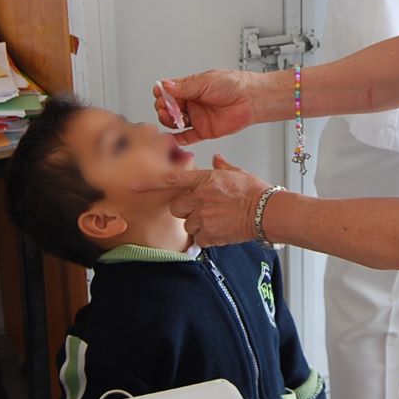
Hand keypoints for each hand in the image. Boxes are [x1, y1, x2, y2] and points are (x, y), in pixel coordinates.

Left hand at [134, 154, 269, 246]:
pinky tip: (222, 230)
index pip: (170, 179)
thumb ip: (222, 167)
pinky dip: (208, 238)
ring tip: (218, 220)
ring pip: (188, 225)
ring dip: (198, 224)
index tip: (132, 186)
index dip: (148, 183)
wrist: (266, 211)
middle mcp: (199, 198)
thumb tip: (217, 159)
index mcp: (205, 179)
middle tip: (204, 209)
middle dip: (186, 209)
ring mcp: (202, 217)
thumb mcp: (238, 173)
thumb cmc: (255, 192)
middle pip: (176, 207)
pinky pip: (199, 239)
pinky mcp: (208, 235)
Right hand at [153, 70, 258, 145]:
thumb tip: (164, 84)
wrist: (252, 99)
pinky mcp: (204, 130)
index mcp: (191, 88)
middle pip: (168, 109)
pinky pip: (188, 137)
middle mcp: (192, 103)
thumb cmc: (234, 85)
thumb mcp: (205, 82)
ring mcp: (198, 117)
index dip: (162, 95)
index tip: (160, 95)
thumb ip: (184, 86)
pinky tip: (171, 138)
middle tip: (166, 109)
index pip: (168, 93)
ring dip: (169, 121)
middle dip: (163, 109)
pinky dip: (178, 139)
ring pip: (175, 123)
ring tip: (173, 119)